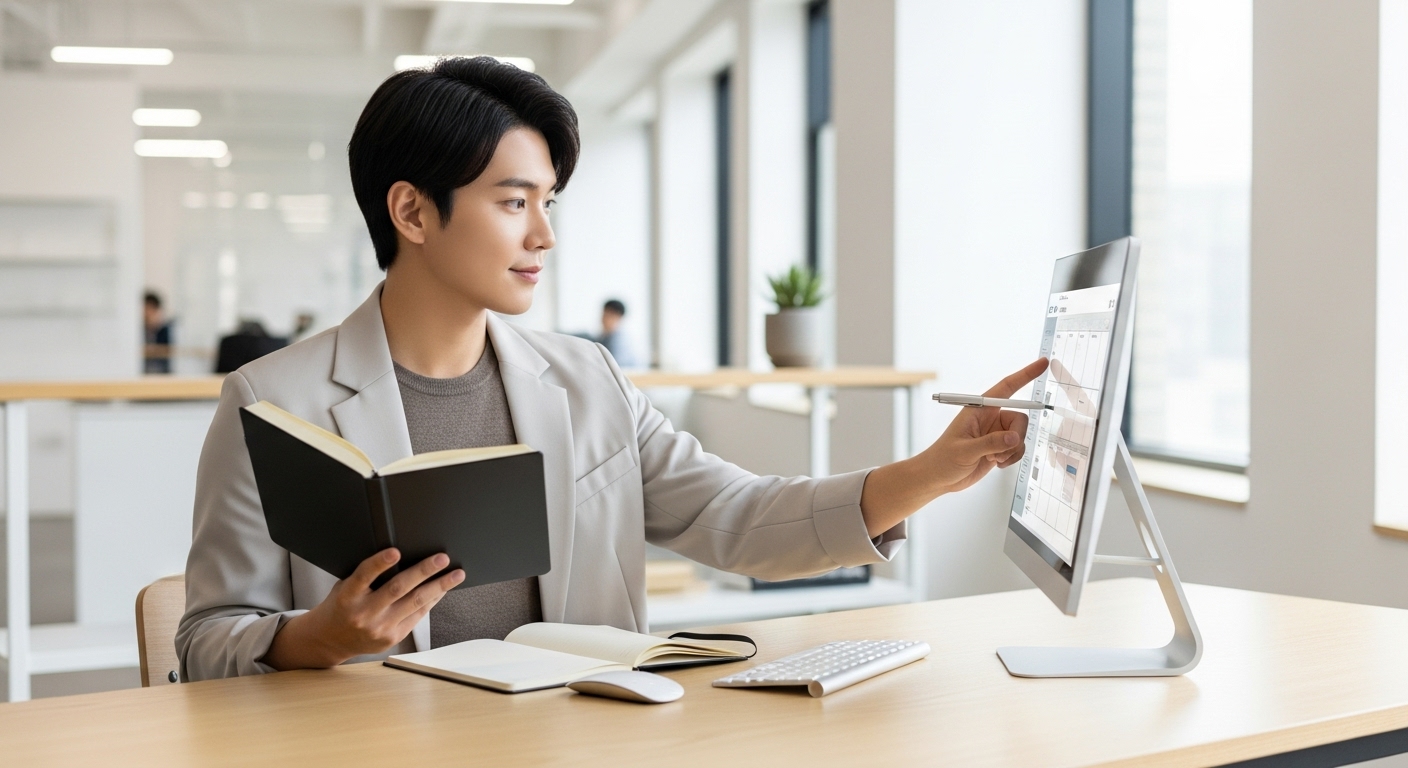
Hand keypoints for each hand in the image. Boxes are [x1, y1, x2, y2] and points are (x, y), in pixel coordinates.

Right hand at [262, 548, 464, 670]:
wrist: (329, 640)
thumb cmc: (341, 605)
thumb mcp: (345, 586)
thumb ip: (366, 576)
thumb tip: (401, 555)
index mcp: (347, 596)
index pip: (363, 576)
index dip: (379, 563)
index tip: (395, 551)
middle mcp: (363, 613)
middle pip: (397, 589)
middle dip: (423, 572)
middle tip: (442, 558)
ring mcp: (379, 628)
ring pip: (414, 603)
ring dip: (439, 587)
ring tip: (456, 574)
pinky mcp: (392, 638)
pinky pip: (417, 616)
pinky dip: (432, 600)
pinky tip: (443, 589)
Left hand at [922, 357, 1048, 493]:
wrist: (938, 478)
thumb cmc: (943, 459)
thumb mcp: (965, 450)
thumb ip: (990, 443)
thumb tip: (1014, 438)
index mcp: (979, 409)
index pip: (1007, 387)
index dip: (1025, 375)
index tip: (1043, 363)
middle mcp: (990, 418)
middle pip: (1020, 419)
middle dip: (1016, 437)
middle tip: (999, 452)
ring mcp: (996, 433)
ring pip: (1020, 436)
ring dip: (1011, 451)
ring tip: (992, 458)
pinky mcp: (999, 447)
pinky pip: (1018, 449)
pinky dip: (1011, 458)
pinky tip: (996, 463)